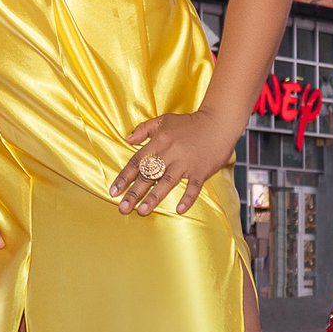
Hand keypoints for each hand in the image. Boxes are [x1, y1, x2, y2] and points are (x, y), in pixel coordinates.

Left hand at [109, 111, 239, 214]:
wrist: (218, 122)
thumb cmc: (190, 123)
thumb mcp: (164, 120)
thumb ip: (144, 129)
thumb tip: (127, 140)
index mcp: (160, 141)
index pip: (137, 161)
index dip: (124, 177)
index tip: (114, 191)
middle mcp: (171, 153)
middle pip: (149, 175)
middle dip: (134, 192)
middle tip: (123, 208)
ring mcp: (186, 163)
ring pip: (166, 182)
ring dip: (154, 198)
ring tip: (142, 211)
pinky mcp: (201, 171)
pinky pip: (193, 187)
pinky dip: (187, 198)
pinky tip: (179, 210)